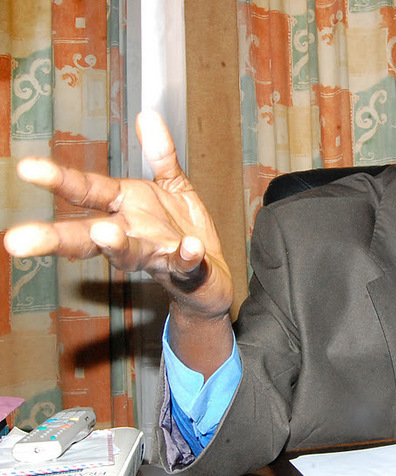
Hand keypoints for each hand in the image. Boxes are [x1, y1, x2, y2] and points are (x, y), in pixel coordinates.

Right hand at [3, 111, 233, 374]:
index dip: (59, 179)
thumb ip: (161, 154)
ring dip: (118, 246)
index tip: (27, 168)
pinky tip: (190, 247)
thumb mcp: (173, 185)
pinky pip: (186, 263)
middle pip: (88, 235)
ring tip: (104, 234)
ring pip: (130, 254)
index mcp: (125, 208)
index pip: (87, 191)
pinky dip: (187, 257)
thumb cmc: (182, 230)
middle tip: (18, 240)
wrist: (211, 277)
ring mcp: (158, 254)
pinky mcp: (188, 270)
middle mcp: (133, 234)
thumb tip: (148, 114)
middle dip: (55, 237)